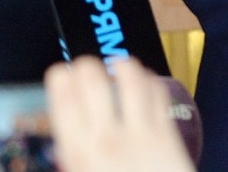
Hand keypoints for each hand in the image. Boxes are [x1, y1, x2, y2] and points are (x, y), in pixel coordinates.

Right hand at [45, 56, 194, 171]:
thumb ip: (70, 161)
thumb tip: (64, 146)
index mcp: (77, 152)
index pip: (62, 93)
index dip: (61, 76)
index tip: (63, 77)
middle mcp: (105, 138)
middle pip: (91, 75)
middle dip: (87, 66)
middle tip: (89, 73)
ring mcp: (139, 135)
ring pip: (129, 75)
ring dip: (122, 67)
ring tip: (118, 71)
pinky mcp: (167, 135)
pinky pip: (157, 91)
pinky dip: (149, 80)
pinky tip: (144, 86)